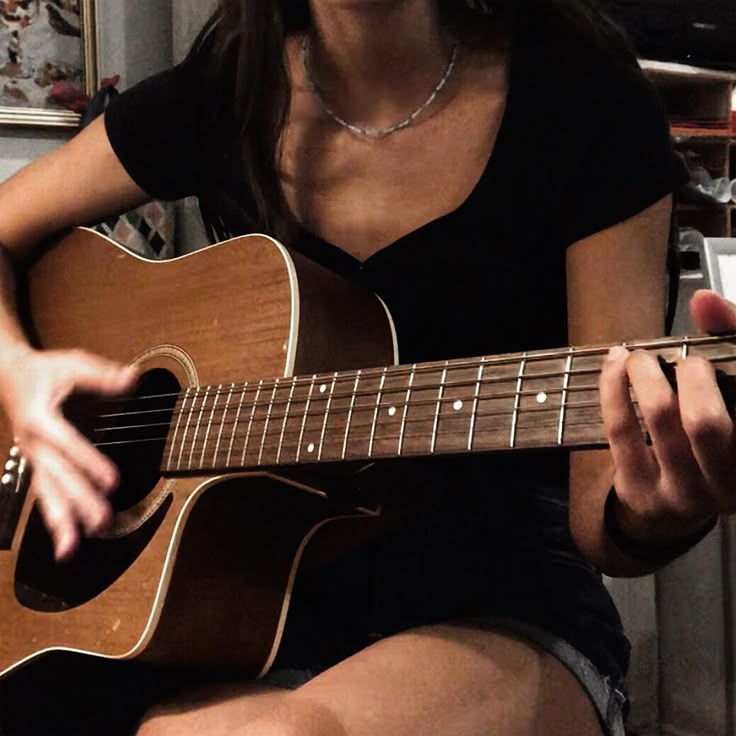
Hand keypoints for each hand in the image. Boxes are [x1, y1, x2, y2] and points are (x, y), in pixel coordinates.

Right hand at [0, 347, 136, 560]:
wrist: (7, 374)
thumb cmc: (43, 370)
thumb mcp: (72, 364)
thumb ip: (101, 375)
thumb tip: (131, 378)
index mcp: (41, 418)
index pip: (68, 445)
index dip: (89, 462)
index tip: (112, 481)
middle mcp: (33, 443)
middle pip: (56, 477)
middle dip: (78, 501)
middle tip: (101, 520)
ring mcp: (32, 457)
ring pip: (45, 493)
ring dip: (60, 520)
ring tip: (72, 548)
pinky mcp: (37, 464)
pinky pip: (45, 494)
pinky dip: (55, 517)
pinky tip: (66, 541)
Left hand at [599, 289, 735, 546]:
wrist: (678, 508)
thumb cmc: (712, 441)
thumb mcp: (729, 399)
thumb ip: (728, 342)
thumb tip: (704, 299)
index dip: (731, 355)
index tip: (707, 350)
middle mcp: (730, 481)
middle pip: (707, 421)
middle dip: (691, 374)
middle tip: (685, 362)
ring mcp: (687, 493)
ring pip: (661, 418)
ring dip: (643, 373)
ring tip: (640, 358)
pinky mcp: (643, 492)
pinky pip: (620, 429)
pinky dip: (613, 387)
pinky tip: (615, 365)